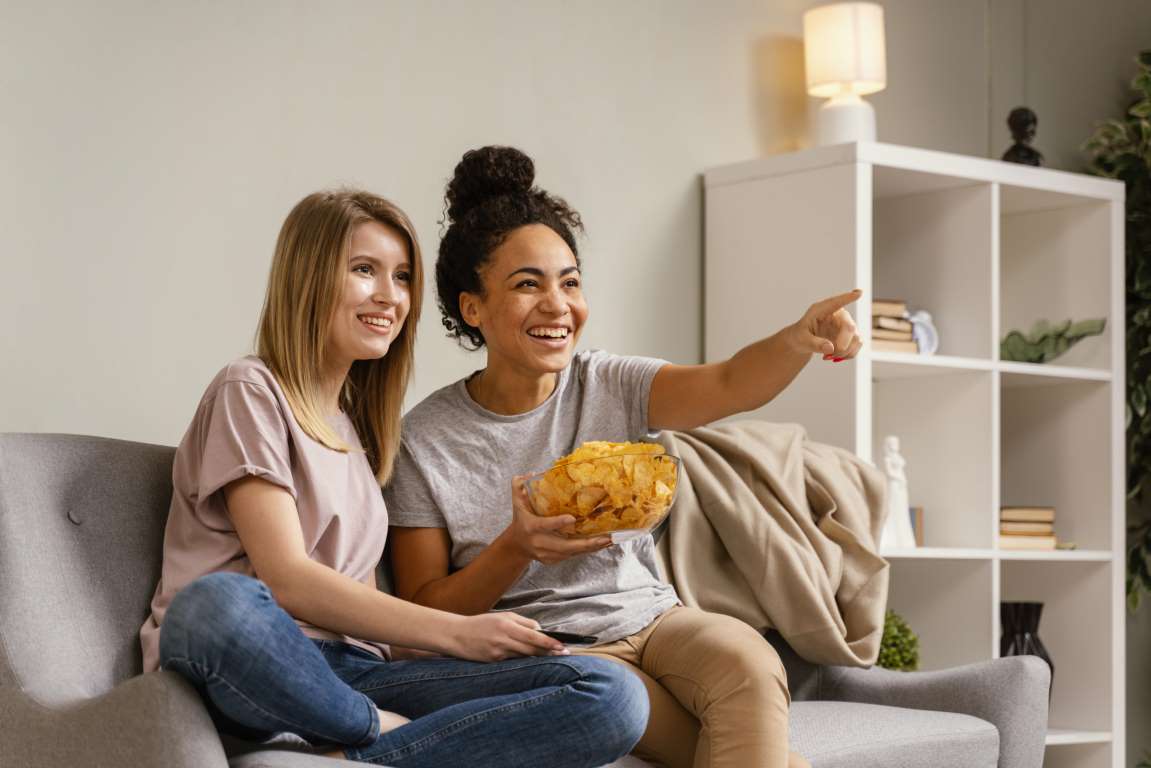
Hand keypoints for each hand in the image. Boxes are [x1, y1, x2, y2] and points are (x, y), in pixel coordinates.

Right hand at [446, 611, 567, 661]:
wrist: (457, 635)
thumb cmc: (482, 623)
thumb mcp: (503, 617)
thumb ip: (523, 623)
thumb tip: (540, 630)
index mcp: (507, 626)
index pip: (534, 636)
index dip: (550, 643)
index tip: (562, 646)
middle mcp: (503, 640)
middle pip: (532, 649)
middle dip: (549, 652)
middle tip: (564, 653)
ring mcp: (498, 653)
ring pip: (524, 656)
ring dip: (538, 657)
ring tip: (552, 656)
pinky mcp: (494, 662)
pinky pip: (513, 661)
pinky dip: (522, 659)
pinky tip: (530, 659)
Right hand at [500, 476, 611, 564]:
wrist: (517, 546)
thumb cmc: (521, 520)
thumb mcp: (517, 502)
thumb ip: (519, 486)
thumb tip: (533, 472)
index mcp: (532, 527)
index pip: (545, 525)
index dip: (558, 523)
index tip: (572, 518)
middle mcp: (540, 543)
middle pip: (565, 546)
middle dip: (587, 543)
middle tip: (606, 537)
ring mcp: (547, 554)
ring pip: (573, 552)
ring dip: (592, 547)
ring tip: (609, 540)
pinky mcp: (553, 560)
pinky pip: (573, 555)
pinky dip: (587, 550)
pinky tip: (601, 544)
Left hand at [787, 289, 862, 361]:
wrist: (802, 342)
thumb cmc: (800, 336)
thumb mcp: (801, 340)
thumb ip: (814, 343)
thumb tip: (831, 348)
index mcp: (822, 309)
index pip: (836, 302)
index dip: (848, 298)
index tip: (858, 293)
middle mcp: (837, 314)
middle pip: (849, 327)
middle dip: (843, 345)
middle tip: (830, 355)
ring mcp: (846, 324)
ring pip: (856, 338)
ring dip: (845, 352)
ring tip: (828, 357)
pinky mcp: (850, 336)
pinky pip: (857, 346)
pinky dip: (847, 355)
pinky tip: (834, 357)